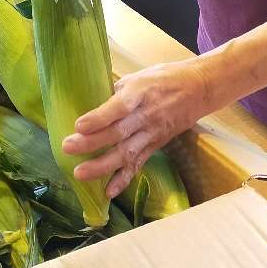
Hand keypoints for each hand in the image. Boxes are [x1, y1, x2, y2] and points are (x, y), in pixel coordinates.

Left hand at [62, 59, 215, 197]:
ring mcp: (152, 133)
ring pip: (127, 153)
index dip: (100, 117)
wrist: (198, 89)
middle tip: (67, 148)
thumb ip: (115, 91)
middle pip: (118, 133)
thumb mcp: (138, 76)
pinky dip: (123, 179)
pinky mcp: (156, 146)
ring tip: (81, 174)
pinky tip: (108, 191)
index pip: (119, 107)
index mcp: (140, 93)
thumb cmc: (163, 78)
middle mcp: (146, 115)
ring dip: (103, 166)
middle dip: (92, 143)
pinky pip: (138, 164)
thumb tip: (88, 102)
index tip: (79, 125)